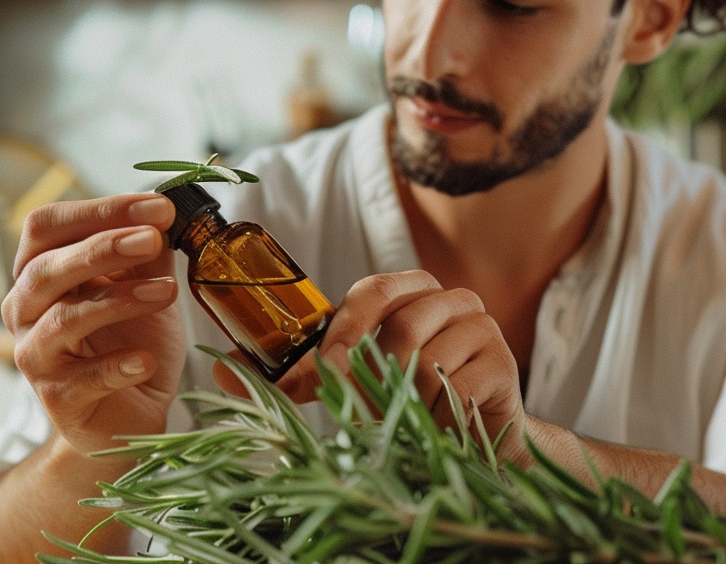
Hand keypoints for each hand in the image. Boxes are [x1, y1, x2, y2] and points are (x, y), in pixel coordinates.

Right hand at [2, 194, 184, 455]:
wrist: (128, 414)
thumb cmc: (129, 340)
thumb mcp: (142, 285)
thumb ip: (146, 250)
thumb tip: (164, 212)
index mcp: (39, 271)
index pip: (48, 226)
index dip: (100, 210)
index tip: (157, 207)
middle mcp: (25, 310)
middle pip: (47, 269)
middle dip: (102, 248)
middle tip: (152, 237)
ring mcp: (36, 357)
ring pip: (63, 320)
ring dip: (117, 301)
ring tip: (165, 291)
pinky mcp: (58, 400)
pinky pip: (83, 381)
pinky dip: (117, 367)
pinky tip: (146, 360)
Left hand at [216, 270, 524, 457]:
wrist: (475, 435)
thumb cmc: (405, 400)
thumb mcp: (347, 383)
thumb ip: (294, 376)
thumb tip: (221, 372)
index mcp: (409, 290)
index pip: (372, 292)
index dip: (342, 332)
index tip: (316, 372)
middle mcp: (449, 298)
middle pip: (400, 326)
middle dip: (367, 372)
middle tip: (349, 403)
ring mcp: (481, 326)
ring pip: (425, 362)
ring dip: (404, 402)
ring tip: (405, 416)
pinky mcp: (504, 364)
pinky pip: (458, 388)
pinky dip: (438, 415)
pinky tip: (439, 423)